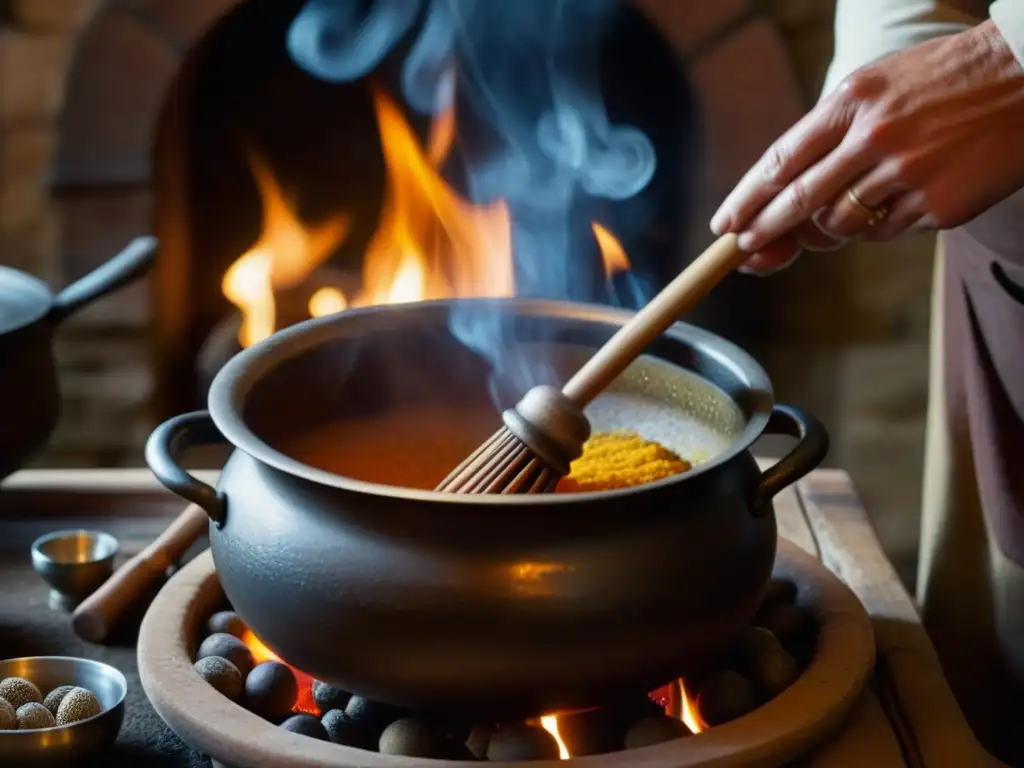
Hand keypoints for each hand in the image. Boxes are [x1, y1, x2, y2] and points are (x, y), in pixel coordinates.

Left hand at [711, 20, 1023, 274]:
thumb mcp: (879, 86)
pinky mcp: (937, 206)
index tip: (723, 223)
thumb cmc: (943, 82)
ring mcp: (907, 174)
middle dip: (764, 230)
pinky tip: (905, 197)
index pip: (781, 160)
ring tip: (862, 197)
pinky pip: (884, 233)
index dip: (746, 197)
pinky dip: (881, 225)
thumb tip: (786, 193)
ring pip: (839, 225)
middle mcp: (874, 137)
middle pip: (798, 201)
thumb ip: (832, 133)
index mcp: (853, 101)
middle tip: (743, 248)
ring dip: (833, 226)